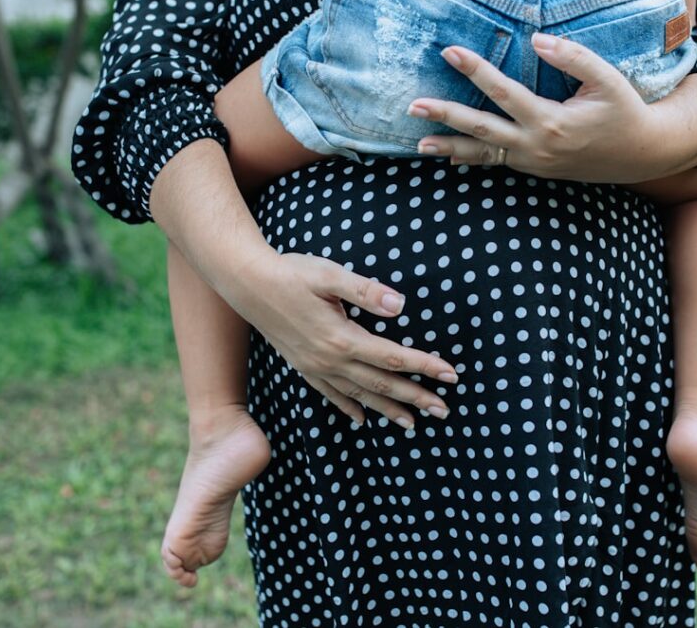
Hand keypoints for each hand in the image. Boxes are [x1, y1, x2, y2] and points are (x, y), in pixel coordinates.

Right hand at [230, 252, 457, 429]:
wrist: (246, 283)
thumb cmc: (291, 273)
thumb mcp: (330, 275)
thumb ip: (366, 290)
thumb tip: (400, 305)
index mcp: (341, 338)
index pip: (393, 356)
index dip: (424, 366)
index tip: (451, 375)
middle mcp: (329, 360)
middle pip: (381, 383)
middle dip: (415, 397)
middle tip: (444, 411)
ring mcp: (315, 367)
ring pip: (359, 395)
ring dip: (388, 409)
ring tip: (413, 423)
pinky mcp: (303, 366)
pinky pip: (330, 395)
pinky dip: (349, 408)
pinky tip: (362, 419)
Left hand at [407, 33, 696, 183]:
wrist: (640, 154)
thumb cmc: (624, 112)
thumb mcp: (606, 80)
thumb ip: (573, 57)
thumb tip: (536, 39)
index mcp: (551, 123)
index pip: (504, 93)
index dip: (476, 70)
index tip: (450, 52)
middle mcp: (536, 147)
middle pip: (482, 130)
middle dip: (447, 117)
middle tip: (414, 106)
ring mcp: (532, 162)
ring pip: (484, 154)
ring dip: (450, 146)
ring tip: (419, 145)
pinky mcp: (533, 167)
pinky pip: (496, 162)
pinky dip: (472, 159)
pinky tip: (449, 155)